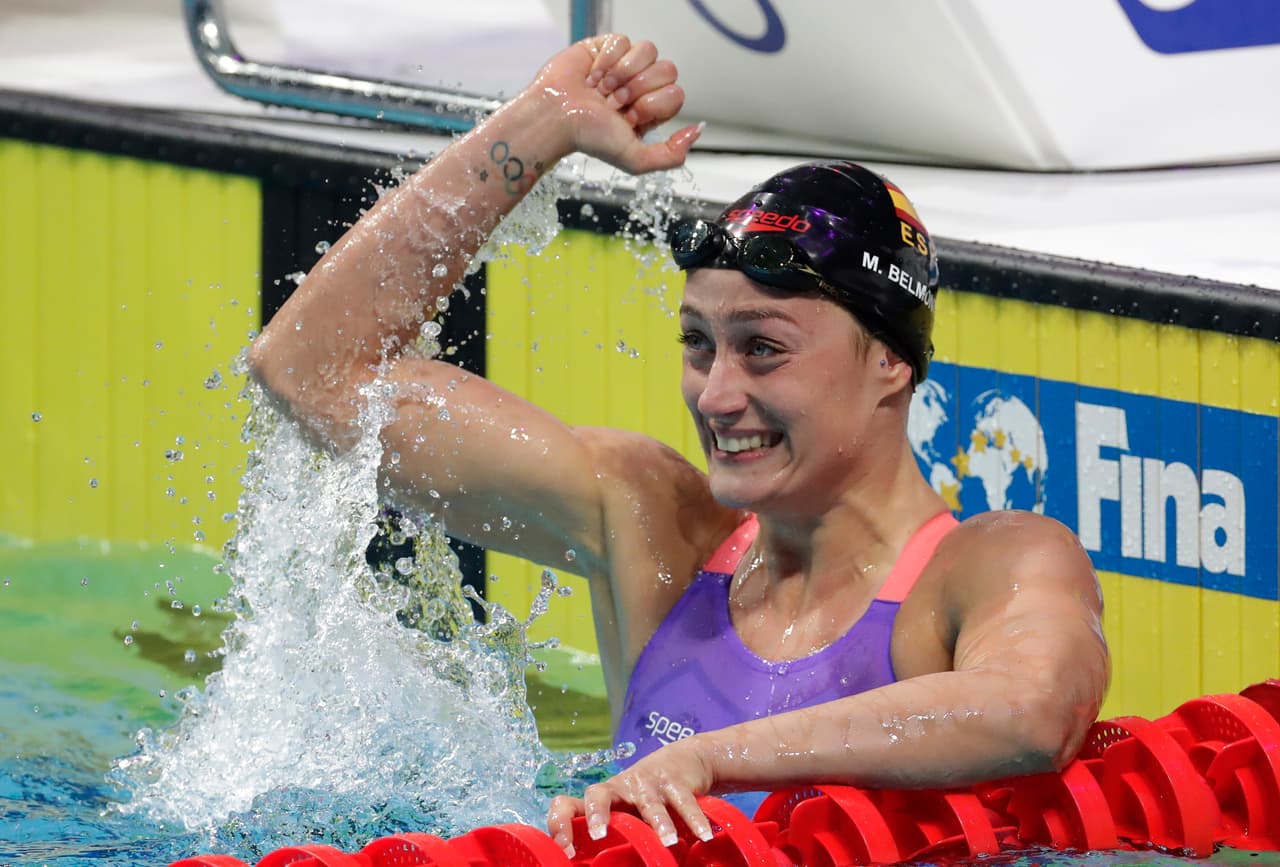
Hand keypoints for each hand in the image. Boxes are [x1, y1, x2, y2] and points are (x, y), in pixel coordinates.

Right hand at [523, 34, 701, 174]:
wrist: (555, 116)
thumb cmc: (588, 137)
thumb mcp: (635, 159)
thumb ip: (672, 156)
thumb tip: (697, 131)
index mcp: (651, 110)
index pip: (676, 93)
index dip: (653, 104)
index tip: (629, 117)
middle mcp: (641, 87)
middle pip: (667, 69)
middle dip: (639, 88)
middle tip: (615, 102)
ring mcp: (625, 65)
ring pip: (648, 50)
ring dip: (623, 73)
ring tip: (603, 89)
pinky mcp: (607, 47)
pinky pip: (624, 41)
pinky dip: (607, 61)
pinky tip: (593, 76)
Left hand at [546, 736, 716, 855]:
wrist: (686, 759)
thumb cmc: (648, 797)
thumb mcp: (628, 811)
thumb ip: (613, 834)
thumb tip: (589, 866)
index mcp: (603, 799)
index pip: (569, 804)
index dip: (561, 823)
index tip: (565, 850)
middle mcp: (620, 788)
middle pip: (598, 794)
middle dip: (597, 814)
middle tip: (599, 835)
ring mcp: (647, 783)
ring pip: (649, 803)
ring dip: (659, 823)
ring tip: (668, 842)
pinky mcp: (675, 781)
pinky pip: (684, 802)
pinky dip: (695, 820)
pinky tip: (704, 835)